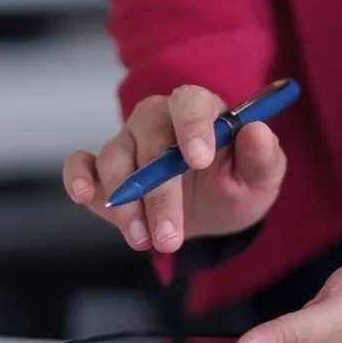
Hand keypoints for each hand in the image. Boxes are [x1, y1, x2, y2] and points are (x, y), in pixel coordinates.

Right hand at [63, 85, 285, 252]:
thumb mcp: (261, 178)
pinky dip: (78, 176)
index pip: (191, 102)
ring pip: (116, 159)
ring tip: (145, 240)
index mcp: (201, 111)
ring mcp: (129, 141)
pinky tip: (85, 195)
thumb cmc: (237, 184)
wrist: (214, 212)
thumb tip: (258, 131)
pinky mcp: (103, 168)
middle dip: (159, 194)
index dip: (192, 127)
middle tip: (170, 236)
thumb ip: (263, 157)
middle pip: (150, 141)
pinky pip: (82, 162)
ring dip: (126, 204)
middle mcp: (160, 119)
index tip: (198, 160)